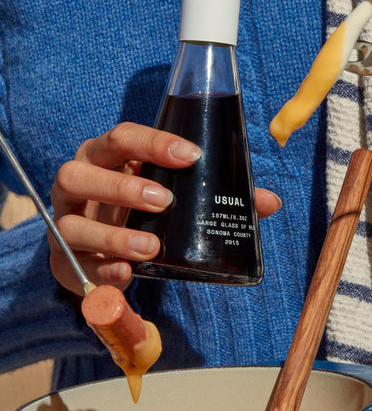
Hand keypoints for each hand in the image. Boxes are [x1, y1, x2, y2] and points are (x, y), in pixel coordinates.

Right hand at [49, 122, 281, 293]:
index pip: (123, 137)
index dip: (154, 143)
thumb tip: (269, 202)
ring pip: (72, 223)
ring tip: (152, 248)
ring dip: (113, 235)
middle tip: (166, 202)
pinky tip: (126, 273)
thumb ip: (215, 195)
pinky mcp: (63, 259)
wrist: (100, 249)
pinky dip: (102, 270)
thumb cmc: (140, 209)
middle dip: (123, 187)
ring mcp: (66, 221)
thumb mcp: (172, 196)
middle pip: (81, 171)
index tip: (191, 155)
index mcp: (107, 156)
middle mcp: (79, 182)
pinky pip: (74, 264)